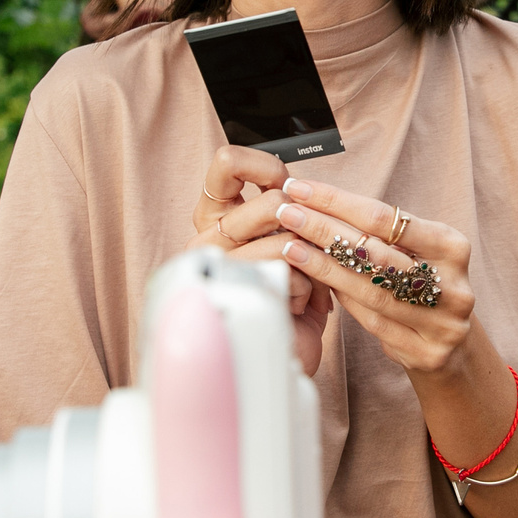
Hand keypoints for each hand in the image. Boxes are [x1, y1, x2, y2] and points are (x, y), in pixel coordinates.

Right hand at [196, 144, 331, 376]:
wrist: (286, 355)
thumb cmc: (290, 296)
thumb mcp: (289, 244)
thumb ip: (287, 210)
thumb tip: (301, 187)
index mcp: (215, 218)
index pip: (227, 163)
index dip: (267, 167)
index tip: (287, 187)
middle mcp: (207, 238)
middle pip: (273, 201)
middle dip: (308, 228)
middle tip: (308, 254)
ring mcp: (218, 266)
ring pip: (286, 238)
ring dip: (311, 264)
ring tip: (301, 286)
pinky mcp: (235, 294)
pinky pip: (291, 271)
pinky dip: (307, 290)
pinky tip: (293, 308)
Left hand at [272, 179, 474, 376]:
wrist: (452, 344)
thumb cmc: (422, 284)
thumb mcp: (415, 250)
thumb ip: (378, 232)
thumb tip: (315, 201)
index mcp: (452, 246)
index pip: (384, 217)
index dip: (337, 201)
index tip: (299, 188)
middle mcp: (452, 284)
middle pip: (375, 252)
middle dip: (324, 229)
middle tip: (286, 213)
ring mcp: (442, 322)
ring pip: (371, 290)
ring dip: (324, 266)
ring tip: (290, 247)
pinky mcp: (427, 352)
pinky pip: (373, 321)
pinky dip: (342, 299)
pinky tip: (315, 283)